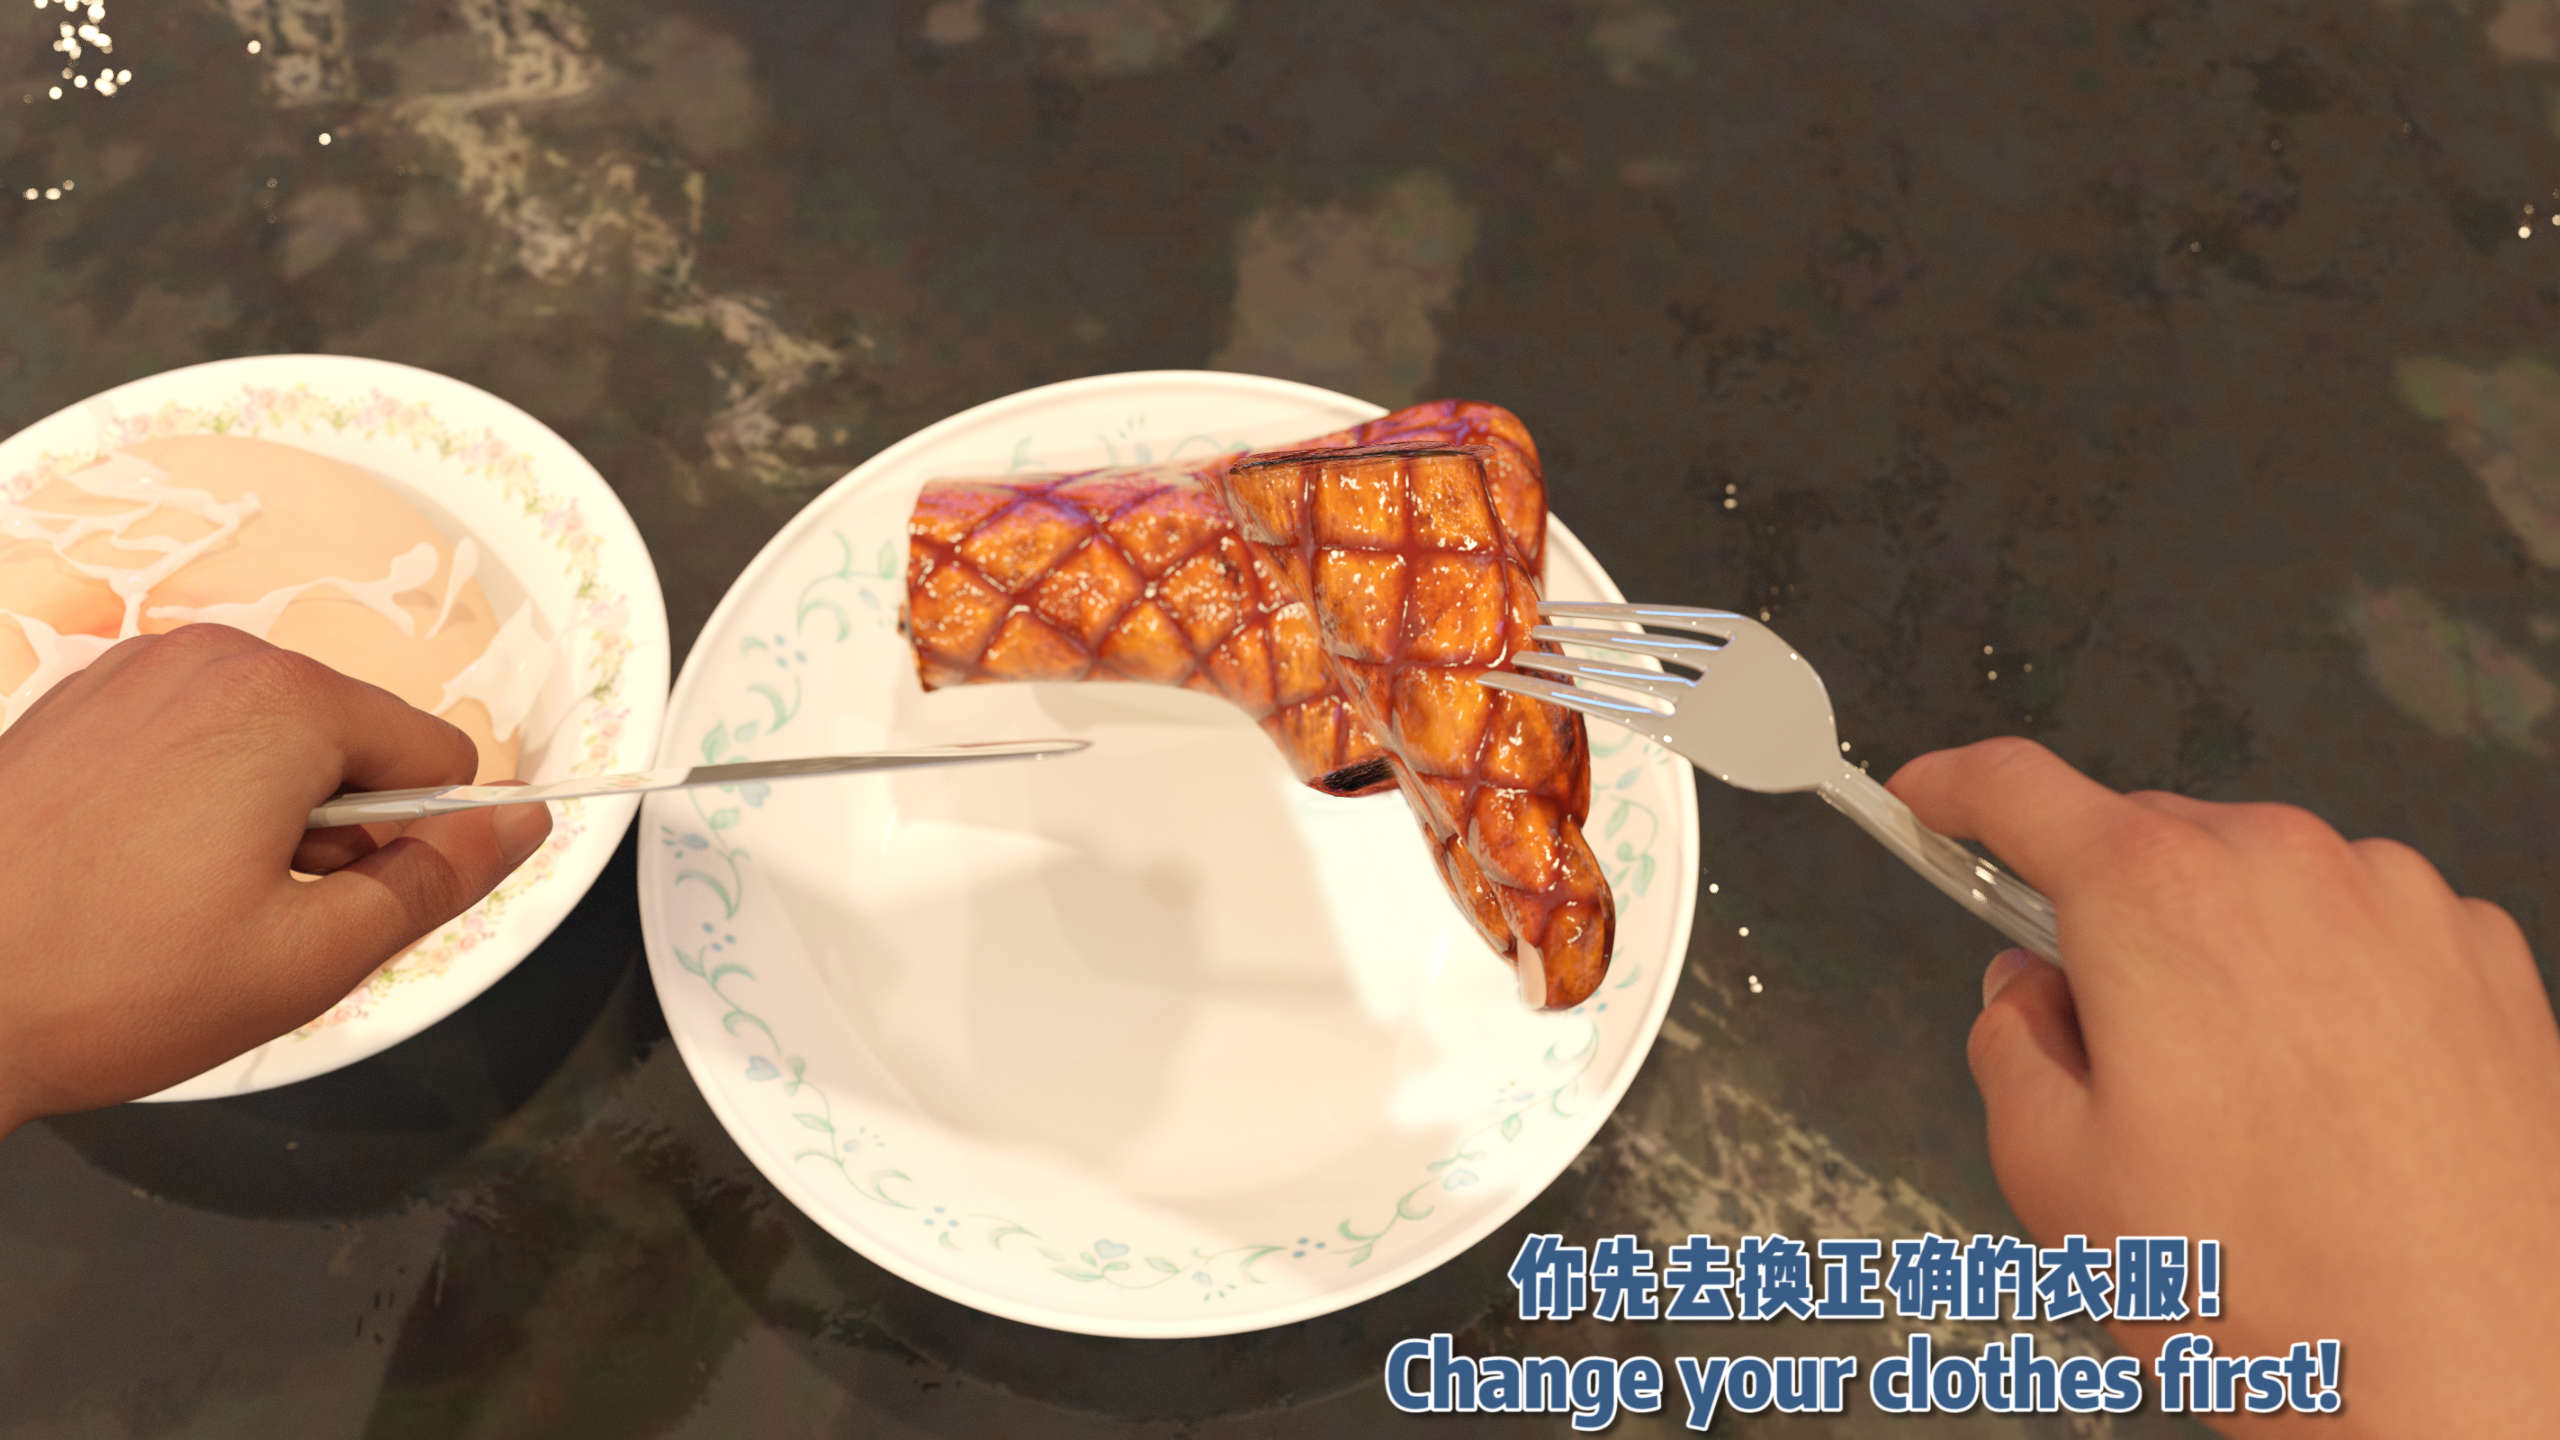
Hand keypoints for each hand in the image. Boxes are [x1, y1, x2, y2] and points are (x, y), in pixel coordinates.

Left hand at [0, 624, 549, 1129]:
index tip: (334, 910)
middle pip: (355, 744)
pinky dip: (197, 806)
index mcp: (282, 701)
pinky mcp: (81, 702)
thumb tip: (523, 823)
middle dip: (334, 834)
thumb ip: (441, 880)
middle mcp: (210, 658)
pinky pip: (199, 742)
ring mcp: (134, 673)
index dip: (412, 850)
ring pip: (277, 745)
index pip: (437, 758)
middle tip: (252, 921)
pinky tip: (138, 876)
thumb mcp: (313, 957)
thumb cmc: (105, 984)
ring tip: (186, 904)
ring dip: (266, 824)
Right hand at [1890, 738, 2559, 1437]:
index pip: (2017, 789)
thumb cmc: (2272, 1280)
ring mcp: (2397, 902)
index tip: (1926, 800)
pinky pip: (2365, 928)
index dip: (1951, 789)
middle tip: (2107, 1048)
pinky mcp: (2480, 954)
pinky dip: (2328, 980)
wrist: (2472, 1371)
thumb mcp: (2055, 1170)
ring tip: (2245, 1102)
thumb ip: (2010, 1045)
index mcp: (2155, 899)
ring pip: (2262, 884)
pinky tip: (2332, 1097)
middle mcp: (2284, 866)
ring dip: (2225, 950)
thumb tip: (2028, 995)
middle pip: (2149, 842)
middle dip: (2107, 918)